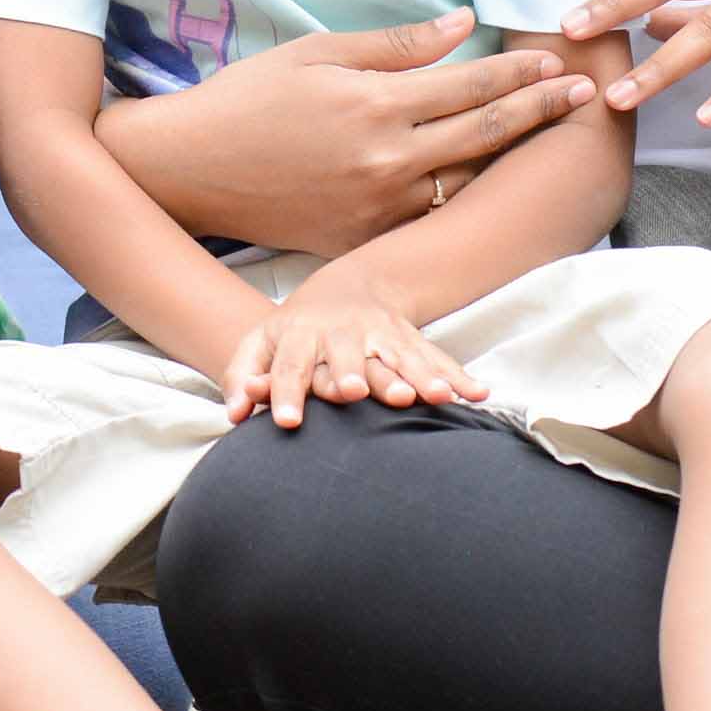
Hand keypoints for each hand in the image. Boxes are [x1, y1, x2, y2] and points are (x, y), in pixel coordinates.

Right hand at [94, 12, 603, 258]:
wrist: (193, 171)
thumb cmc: (251, 97)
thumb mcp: (318, 52)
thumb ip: (396, 45)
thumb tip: (464, 24)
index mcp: (376, 106)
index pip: (471, 84)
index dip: (521, 71)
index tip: (560, 59)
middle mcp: (386, 160)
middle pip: (485, 133)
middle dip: (540, 110)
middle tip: (587, 94)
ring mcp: (378, 207)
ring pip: (468, 181)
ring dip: (515, 158)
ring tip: (554, 138)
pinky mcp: (364, 237)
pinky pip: (430, 216)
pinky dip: (466, 197)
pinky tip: (495, 181)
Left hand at [222, 272, 481, 429]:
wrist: (343, 289)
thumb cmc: (294, 332)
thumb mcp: (260, 344)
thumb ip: (242, 376)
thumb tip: (234, 412)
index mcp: (300, 334)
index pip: (289, 365)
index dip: (285, 392)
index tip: (287, 422)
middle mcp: (342, 332)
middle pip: (347, 354)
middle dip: (354, 373)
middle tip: (357, 393)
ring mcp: (380, 333)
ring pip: (399, 355)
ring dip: (416, 376)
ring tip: (432, 398)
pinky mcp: (409, 338)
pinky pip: (435, 358)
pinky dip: (457, 375)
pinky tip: (477, 395)